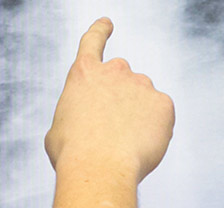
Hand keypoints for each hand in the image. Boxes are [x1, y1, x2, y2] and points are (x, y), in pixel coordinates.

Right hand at [44, 18, 175, 180]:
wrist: (99, 168)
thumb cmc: (72, 154)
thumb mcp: (59, 130)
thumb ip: (75, 115)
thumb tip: (84, 122)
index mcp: (84, 73)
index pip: (92, 41)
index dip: (100, 31)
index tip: (107, 23)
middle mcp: (115, 71)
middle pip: (122, 78)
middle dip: (120, 98)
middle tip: (112, 129)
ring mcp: (142, 85)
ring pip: (143, 100)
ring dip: (137, 117)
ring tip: (123, 145)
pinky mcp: (164, 103)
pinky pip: (161, 116)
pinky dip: (154, 130)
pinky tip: (140, 146)